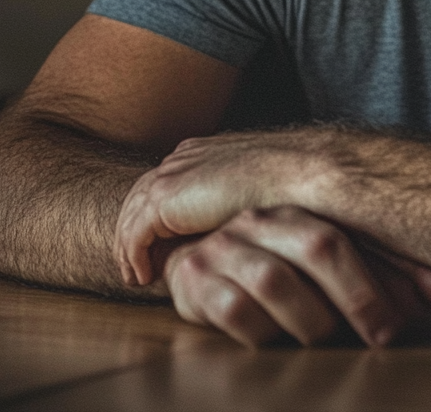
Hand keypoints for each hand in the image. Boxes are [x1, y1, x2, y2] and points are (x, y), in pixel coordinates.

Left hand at [115, 130, 320, 286]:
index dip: (155, 216)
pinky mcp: (167, 198)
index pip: (163, 184)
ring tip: (137, 278)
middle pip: (140, 197)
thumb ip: (233, 202)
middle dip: (132, 232)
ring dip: (129, 250)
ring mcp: (172, 175)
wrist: (300, 175)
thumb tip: (225, 230)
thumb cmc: (292, 186)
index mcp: (202, 152)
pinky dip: (134, 257)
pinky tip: (145, 277)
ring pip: (132, 217)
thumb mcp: (254, 191)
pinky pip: (136, 234)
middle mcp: (183, 158)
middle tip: (135, 266)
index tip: (157, 246)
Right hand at [162, 205, 430, 345]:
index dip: (382, 274)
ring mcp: (225, 245)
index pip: (346, 234)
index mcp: (296, 208)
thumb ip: (376, 273)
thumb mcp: (324, 265)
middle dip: (360, 296)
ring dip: (312, 320)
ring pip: (276, 279)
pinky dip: (264, 333)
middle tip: (382, 335)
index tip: (414, 312)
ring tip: (325, 339)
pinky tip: (276, 340)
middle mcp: (261, 219)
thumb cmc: (273, 269)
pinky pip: (236, 310)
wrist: (194, 265)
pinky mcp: (194, 279)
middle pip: (320, 245)